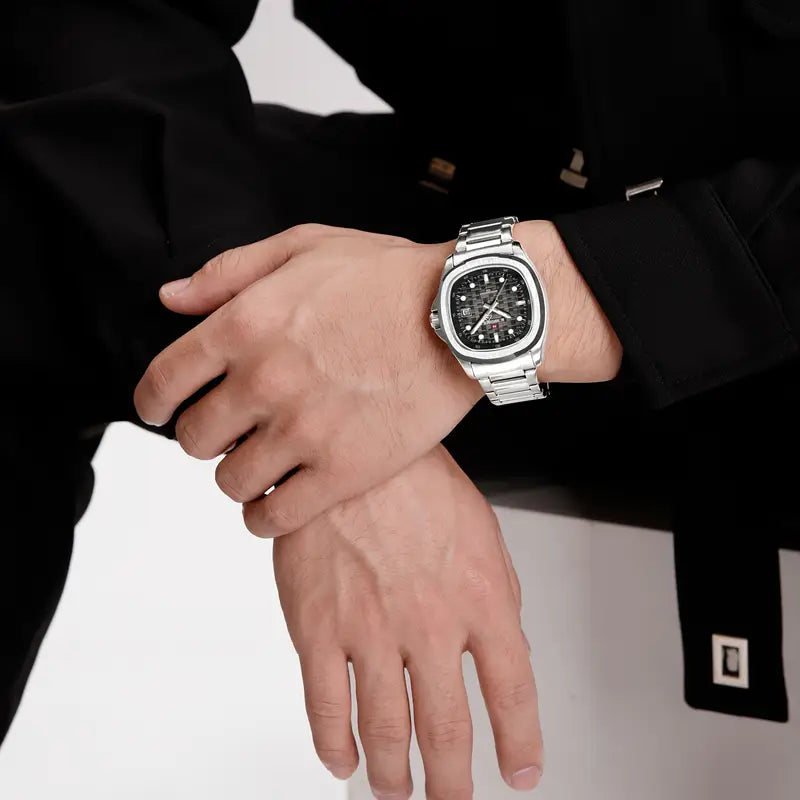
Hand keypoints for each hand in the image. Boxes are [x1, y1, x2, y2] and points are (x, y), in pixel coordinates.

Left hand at [133, 222, 620, 537]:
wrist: (465, 317)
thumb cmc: (391, 279)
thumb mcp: (305, 246)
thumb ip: (228, 272)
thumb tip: (171, 298)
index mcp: (245, 324)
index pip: (163, 382)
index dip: (152, 404)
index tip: (160, 412)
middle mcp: (265, 381)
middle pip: (194, 439)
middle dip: (204, 437)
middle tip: (230, 433)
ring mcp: (303, 431)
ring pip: (231, 483)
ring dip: (238, 477)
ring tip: (263, 465)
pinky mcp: (344, 471)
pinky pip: (274, 517)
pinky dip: (266, 517)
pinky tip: (279, 501)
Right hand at [273, 445, 543, 797]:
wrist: (352, 448)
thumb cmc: (417, 480)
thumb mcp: (481, 532)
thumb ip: (496, 595)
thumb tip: (502, 646)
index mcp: (479, 598)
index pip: (512, 692)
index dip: (521, 742)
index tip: (522, 771)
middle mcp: (428, 624)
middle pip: (447, 732)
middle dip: (452, 782)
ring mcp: (369, 631)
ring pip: (385, 732)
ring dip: (394, 776)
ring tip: (397, 792)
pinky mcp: (316, 627)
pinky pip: (325, 706)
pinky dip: (335, 745)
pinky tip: (343, 760)